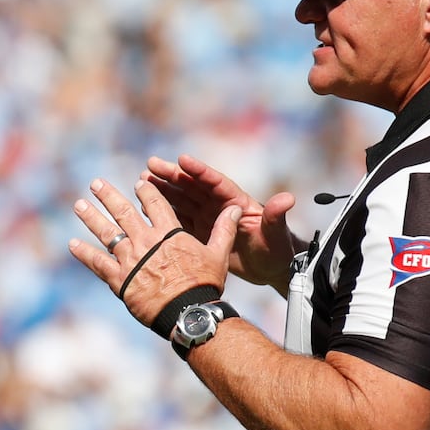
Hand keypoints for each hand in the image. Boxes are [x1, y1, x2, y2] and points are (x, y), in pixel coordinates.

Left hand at [69, 177, 239, 327]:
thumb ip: (224, 229)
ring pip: (106, 233)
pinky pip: (97, 263)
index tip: (137, 182)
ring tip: (79, 205)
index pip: (155, 203)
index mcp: (169, 232)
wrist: (188, 312)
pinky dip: (83, 253)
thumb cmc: (205, 284)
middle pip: (123, 212)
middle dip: (108, 196)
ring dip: (91, 217)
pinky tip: (71, 243)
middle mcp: (146, 240)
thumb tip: (236, 208)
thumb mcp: (219, 254)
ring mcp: (130, 259)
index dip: (146, 191)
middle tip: (95, 183)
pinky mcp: (119, 279)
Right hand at [145, 154, 298, 288]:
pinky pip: (179, 219)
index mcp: (236, 200)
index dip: (198, 170)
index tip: (182, 160)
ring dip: (163, 190)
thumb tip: (287, 199)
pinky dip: (164, 213)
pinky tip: (146, 207)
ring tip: (142, 181)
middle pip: (192, 186)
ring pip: (182, 200)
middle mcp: (219, 205)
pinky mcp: (201, 232)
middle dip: (172, 175)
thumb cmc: (277, 250)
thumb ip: (276, 216)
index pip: (215, 182)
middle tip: (150, 165)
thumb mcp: (276, 234)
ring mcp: (208, 218)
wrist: (270, 269)